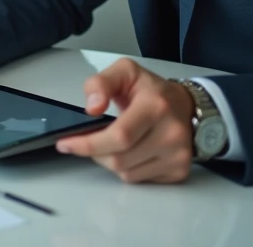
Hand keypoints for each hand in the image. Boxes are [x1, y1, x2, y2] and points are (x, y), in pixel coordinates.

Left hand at [55, 58, 195, 183]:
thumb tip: (92, 108)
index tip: (66, 144)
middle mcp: (171, 133)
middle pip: (119, 159)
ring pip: (126, 173)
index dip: (88, 143)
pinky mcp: (179, 171)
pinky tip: (130, 152)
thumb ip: (100, 83)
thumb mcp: (124, 71)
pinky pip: (139, 180)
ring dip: (109, 161)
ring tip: (113, 142)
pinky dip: (126, 169)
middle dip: (95, 152)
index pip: (119, 136)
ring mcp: (178, 155)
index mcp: (156, 106)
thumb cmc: (151, 89)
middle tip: (88, 140)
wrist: (185, 105)